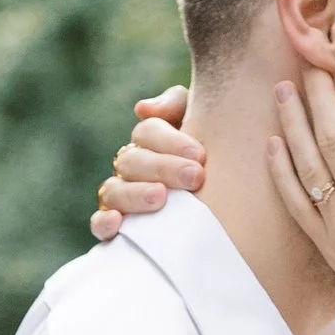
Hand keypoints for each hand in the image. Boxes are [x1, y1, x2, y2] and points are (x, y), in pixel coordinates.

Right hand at [90, 88, 205, 239]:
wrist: (235, 212)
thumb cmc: (218, 158)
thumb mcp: (206, 125)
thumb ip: (178, 104)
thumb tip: (143, 109)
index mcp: (151, 141)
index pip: (147, 132)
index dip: (170, 141)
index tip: (201, 155)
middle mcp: (132, 168)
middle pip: (132, 161)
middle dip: (163, 167)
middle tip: (195, 177)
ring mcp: (121, 198)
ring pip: (113, 191)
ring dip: (135, 193)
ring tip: (160, 197)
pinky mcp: (118, 229)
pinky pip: (99, 224)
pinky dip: (104, 223)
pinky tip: (117, 223)